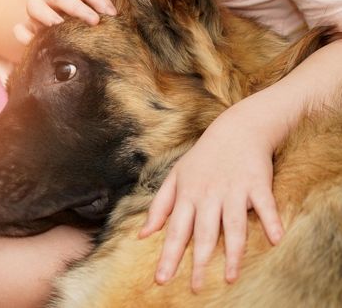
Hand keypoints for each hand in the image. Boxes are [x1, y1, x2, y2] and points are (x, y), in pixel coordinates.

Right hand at [13, 0, 116, 43]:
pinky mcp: (27, 31)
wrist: (70, 57)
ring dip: (46, 13)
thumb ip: (109, 20)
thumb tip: (123, 19)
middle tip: (93, 22)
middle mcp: (53, 1)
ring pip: (34, 5)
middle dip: (77, 6)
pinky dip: (24, 34)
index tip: (111, 13)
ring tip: (58, 26)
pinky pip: (19, 29)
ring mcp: (37, 16)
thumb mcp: (102, 25)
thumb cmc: (90, 35)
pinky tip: (33, 41)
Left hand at [138, 106, 283, 291]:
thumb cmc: (202, 158)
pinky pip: (265, 205)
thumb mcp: (175, 177)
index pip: (175, 231)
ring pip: (233, 225)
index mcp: (187, 196)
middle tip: (195, 288)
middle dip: (197, 262)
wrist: (236, 129)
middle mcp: (209, 196)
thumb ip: (159, 207)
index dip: (168, 256)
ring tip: (229, 277)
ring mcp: (234, 190)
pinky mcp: (257, 183)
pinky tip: (275, 240)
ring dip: (232, 252)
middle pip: (203, 234)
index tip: (161, 279)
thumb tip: (142, 235)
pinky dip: (271, 221)